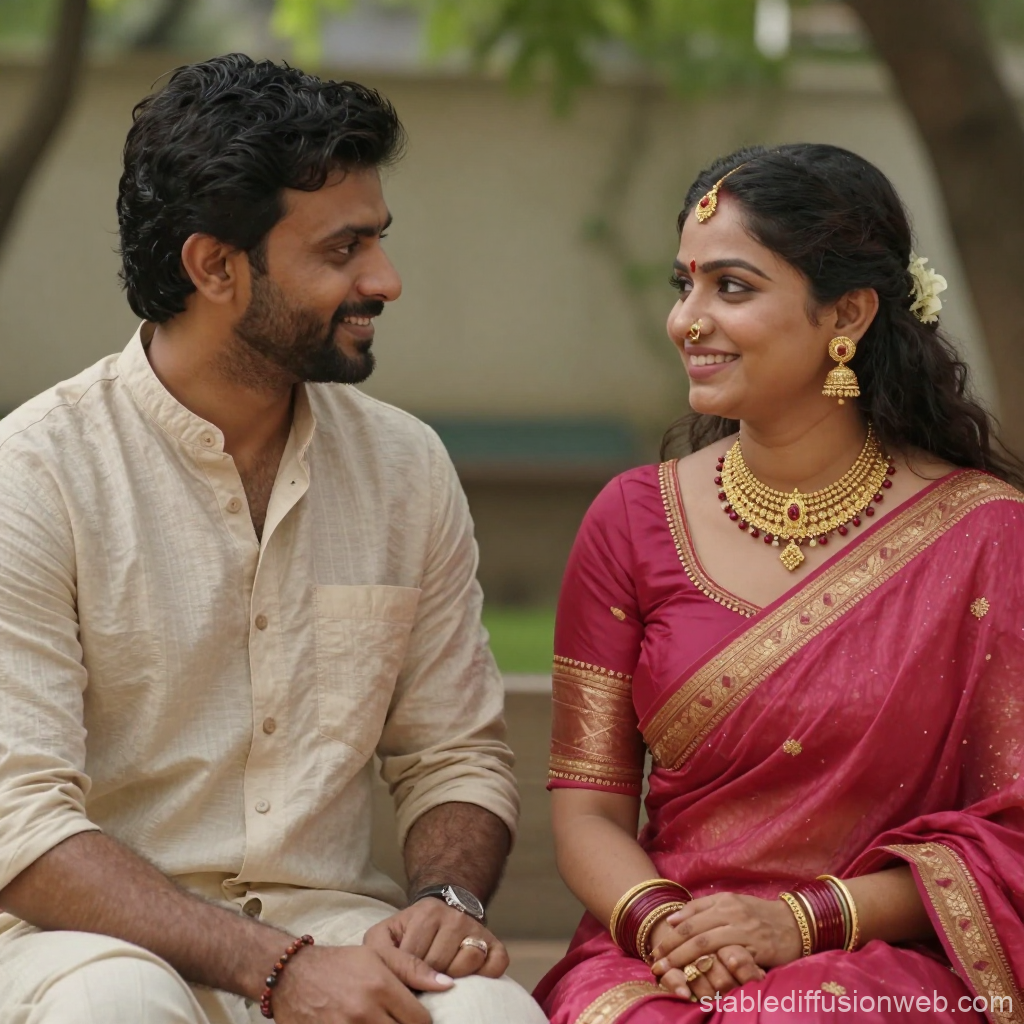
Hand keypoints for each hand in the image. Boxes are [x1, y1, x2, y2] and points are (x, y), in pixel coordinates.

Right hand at [273, 943, 451, 1023]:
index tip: (418, 1018)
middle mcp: (364, 1013)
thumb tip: (448, 985)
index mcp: (380, 987)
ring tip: (385, 1022)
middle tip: (403, 1020)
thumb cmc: (340, 964)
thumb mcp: (377, 956)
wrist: (293, 975)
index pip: (421, 1021)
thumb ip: (413, 969)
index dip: (424, 1023)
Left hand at [364, 898, 508, 978]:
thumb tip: (410, 985)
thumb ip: (386, 957)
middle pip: (440, 964)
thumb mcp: (386, 936)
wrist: (442, 908)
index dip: (406, 976)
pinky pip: (496, 964)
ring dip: (454, 976)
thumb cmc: (408, 931)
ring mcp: (476, 928)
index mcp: (425, 913)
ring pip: (467, 963)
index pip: (414, 959)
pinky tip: (471, 975)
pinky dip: (486, 975)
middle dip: (428, 979)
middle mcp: (454, 916)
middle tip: (423, 977)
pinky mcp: (495, 941)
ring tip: (444, 974)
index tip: (404, 979)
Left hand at [649, 893, 799, 995]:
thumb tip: (674, 919)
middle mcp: (730, 913)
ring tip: (668, 970)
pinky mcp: (754, 948)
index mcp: (724, 901)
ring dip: (683, 958)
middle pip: (693, 931)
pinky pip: (727, 958)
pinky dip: (710, 967)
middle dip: (670, 948)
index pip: (689, 916)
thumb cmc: (760, 915)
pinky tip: (699, 976)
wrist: (796, 923)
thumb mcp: (733, 904)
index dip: (670, 934)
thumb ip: (705, 909)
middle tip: (655, 963)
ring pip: (704, 944)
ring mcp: (742, 930)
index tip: (655, 948)